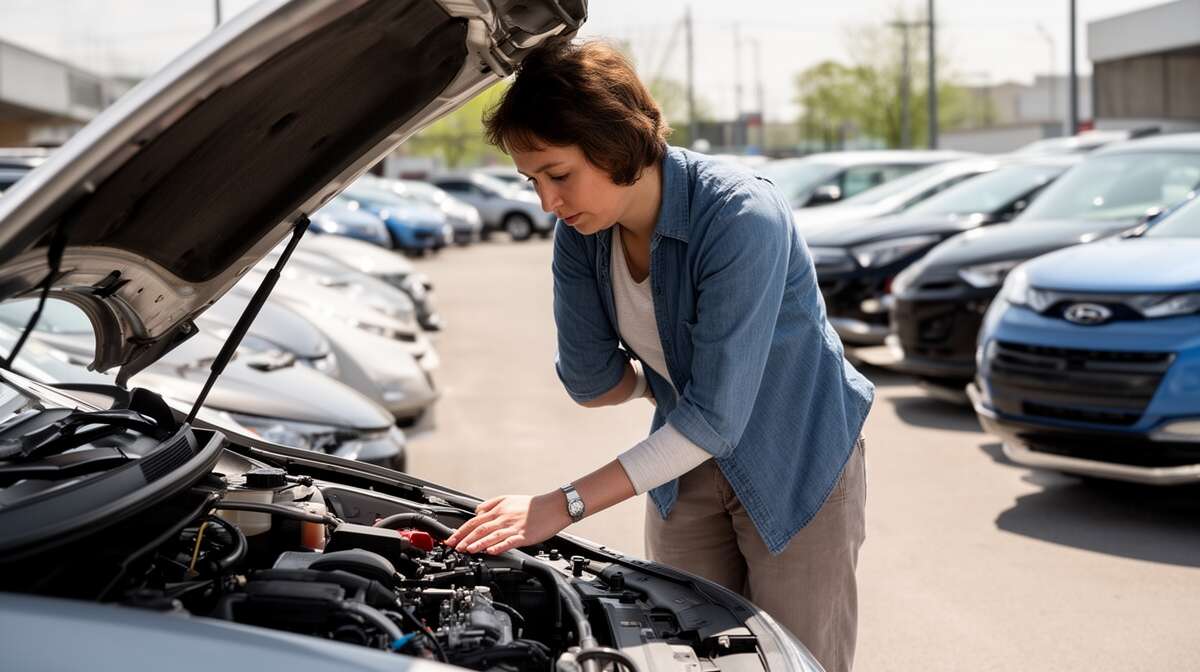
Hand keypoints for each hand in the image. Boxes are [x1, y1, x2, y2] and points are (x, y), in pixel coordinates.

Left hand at [445, 492, 571, 554]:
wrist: (553, 507)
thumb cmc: (532, 505)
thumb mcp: (508, 498)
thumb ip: (490, 505)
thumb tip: (476, 512)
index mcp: (498, 509)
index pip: (474, 521)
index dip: (461, 531)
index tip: (451, 539)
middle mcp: (503, 518)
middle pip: (479, 529)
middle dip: (464, 539)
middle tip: (454, 547)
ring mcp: (513, 527)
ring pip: (491, 536)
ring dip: (477, 543)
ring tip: (467, 550)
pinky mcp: (523, 535)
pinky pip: (508, 541)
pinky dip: (498, 546)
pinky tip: (490, 551)